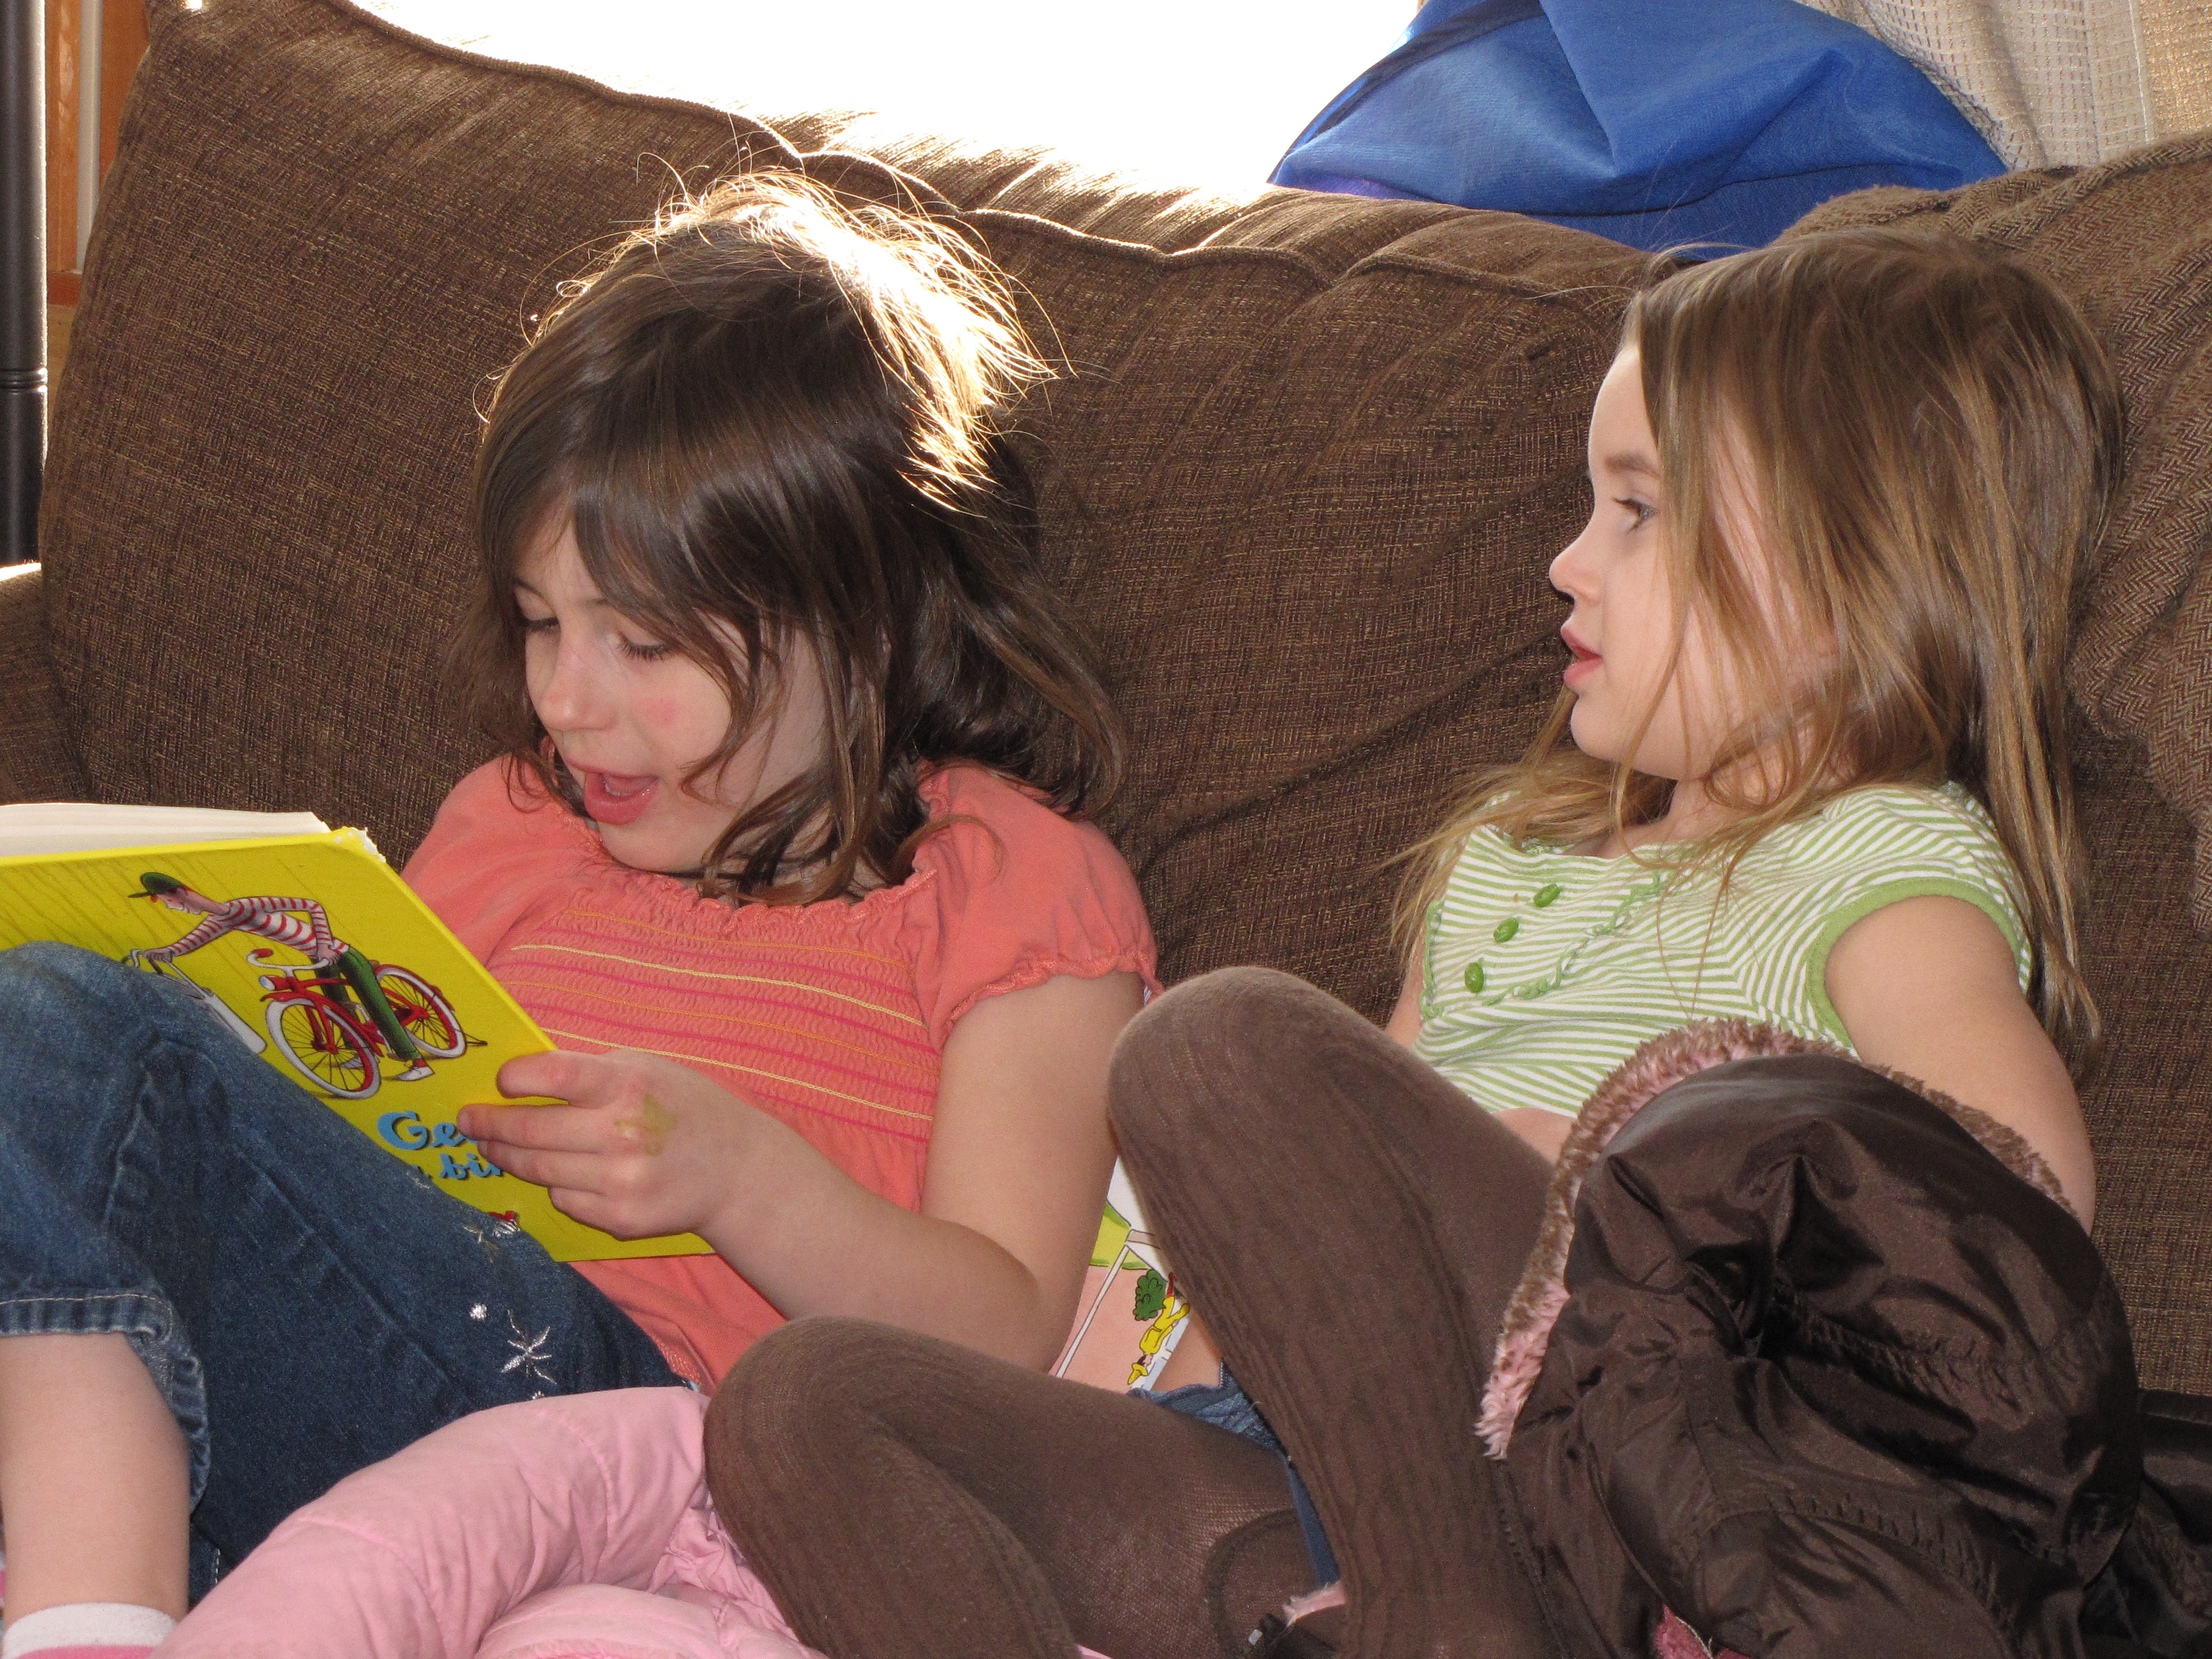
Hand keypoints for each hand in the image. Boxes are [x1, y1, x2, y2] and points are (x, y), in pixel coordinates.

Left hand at [457, 1049, 773, 1240]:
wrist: (738, 1170)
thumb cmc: (686, 1108)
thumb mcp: (649, 1069)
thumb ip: (594, 1072)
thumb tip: (525, 1077)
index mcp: (629, 1086)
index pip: (554, 1077)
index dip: (515, 1079)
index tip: (501, 1082)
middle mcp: (623, 1134)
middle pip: (531, 1132)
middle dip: (489, 1125)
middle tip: (468, 1120)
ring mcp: (621, 1181)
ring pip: (539, 1170)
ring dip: (507, 1157)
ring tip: (491, 1146)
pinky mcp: (620, 1218)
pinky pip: (565, 1200)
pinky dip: (555, 1184)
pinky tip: (560, 1173)